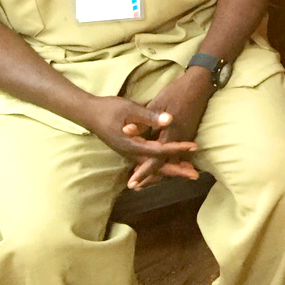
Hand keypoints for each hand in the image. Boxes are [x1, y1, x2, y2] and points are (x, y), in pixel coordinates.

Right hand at [83, 95, 197, 165]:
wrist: (89, 114)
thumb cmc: (109, 109)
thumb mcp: (130, 109)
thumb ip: (149, 116)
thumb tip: (169, 120)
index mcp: (133, 144)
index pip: (160, 149)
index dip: (178, 148)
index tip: (194, 146)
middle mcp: (132, 153)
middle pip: (158, 166)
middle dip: (177, 170)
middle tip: (196, 175)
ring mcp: (130, 154)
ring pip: (153, 167)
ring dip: (171, 168)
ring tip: (188, 171)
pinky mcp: (130, 151)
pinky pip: (148, 163)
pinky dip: (161, 166)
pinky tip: (170, 165)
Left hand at [125, 68, 213, 189]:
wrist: (199, 85)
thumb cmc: (177, 92)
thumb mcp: (157, 102)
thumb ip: (144, 120)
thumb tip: (126, 131)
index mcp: (170, 132)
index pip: (156, 158)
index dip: (144, 172)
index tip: (133, 183)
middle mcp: (179, 139)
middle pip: (165, 165)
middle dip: (151, 177)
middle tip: (136, 187)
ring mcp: (185, 137)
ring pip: (173, 162)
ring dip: (160, 172)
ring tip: (146, 181)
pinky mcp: (188, 134)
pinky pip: (178, 154)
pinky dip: (170, 162)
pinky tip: (163, 165)